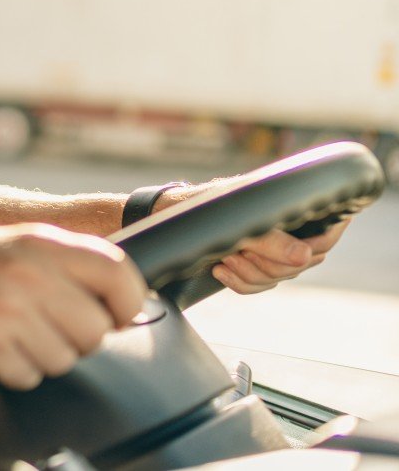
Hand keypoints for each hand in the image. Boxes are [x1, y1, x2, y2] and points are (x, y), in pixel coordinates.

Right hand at [0, 224, 146, 389]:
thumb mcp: (7, 247)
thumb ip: (58, 264)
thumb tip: (119, 295)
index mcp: (39, 242)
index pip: (120, 273)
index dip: (126, 302)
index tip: (113, 315)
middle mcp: (29, 272)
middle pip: (97, 328)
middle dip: (76, 339)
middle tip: (42, 329)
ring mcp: (9, 310)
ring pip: (66, 358)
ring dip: (41, 357)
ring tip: (6, 334)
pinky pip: (30, 376)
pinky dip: (12, 371)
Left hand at [152, 183, 349, 293]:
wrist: (162, 214)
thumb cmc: (196, 205)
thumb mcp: (233, 219)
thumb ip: (271, 239)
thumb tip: (305, 256)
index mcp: (287, 204)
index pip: (327, 232)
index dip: (318, 246)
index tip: (294, 253)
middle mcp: (285, 226)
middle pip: (304, 261)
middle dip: (269, 263)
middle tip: (239, 251)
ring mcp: (270, 246)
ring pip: (281, 275)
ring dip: (251, 273)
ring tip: (226, 258)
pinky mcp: (254, 263)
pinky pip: (261, 284)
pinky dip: (242, 282)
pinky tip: (220, 269)